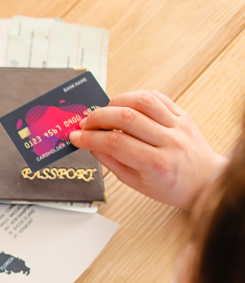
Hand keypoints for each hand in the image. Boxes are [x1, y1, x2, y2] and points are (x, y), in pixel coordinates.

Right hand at [69, 90, 225, 209]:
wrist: (206, 181)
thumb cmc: (171, 186)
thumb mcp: (136, 183)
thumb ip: (111, 162)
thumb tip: (90, 144)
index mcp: (157, 164)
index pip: (116, 143)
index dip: (90, 138)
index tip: (76, 137)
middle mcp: (170, 142)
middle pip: (127, 118)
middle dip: (98, 117)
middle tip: (85, 123)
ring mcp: (178, 125)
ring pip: (142, 101)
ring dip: (116, 102)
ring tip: (105, 112)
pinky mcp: (183, 115)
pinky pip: (157, 97)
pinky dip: (135, 97)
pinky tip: (124, 105)